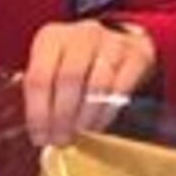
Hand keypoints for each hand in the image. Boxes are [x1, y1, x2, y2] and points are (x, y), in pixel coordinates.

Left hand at [21, 20, 154, 145]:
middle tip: (61, 140)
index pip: (38, 77)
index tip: (40, 137)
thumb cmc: (78, 60)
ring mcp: (112, 43)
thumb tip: (38, 128)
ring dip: (85, 117)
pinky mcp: (137, 56)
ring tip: (78, 134)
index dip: (37, 113)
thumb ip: (41, 91)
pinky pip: (120, 89)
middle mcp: (82, 34)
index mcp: (52, 37)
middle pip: (68, 79)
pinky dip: (106, 112)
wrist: (121, 41)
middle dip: (62, 117)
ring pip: (96, 85)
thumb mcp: (53, 65)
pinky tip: (97, 125)